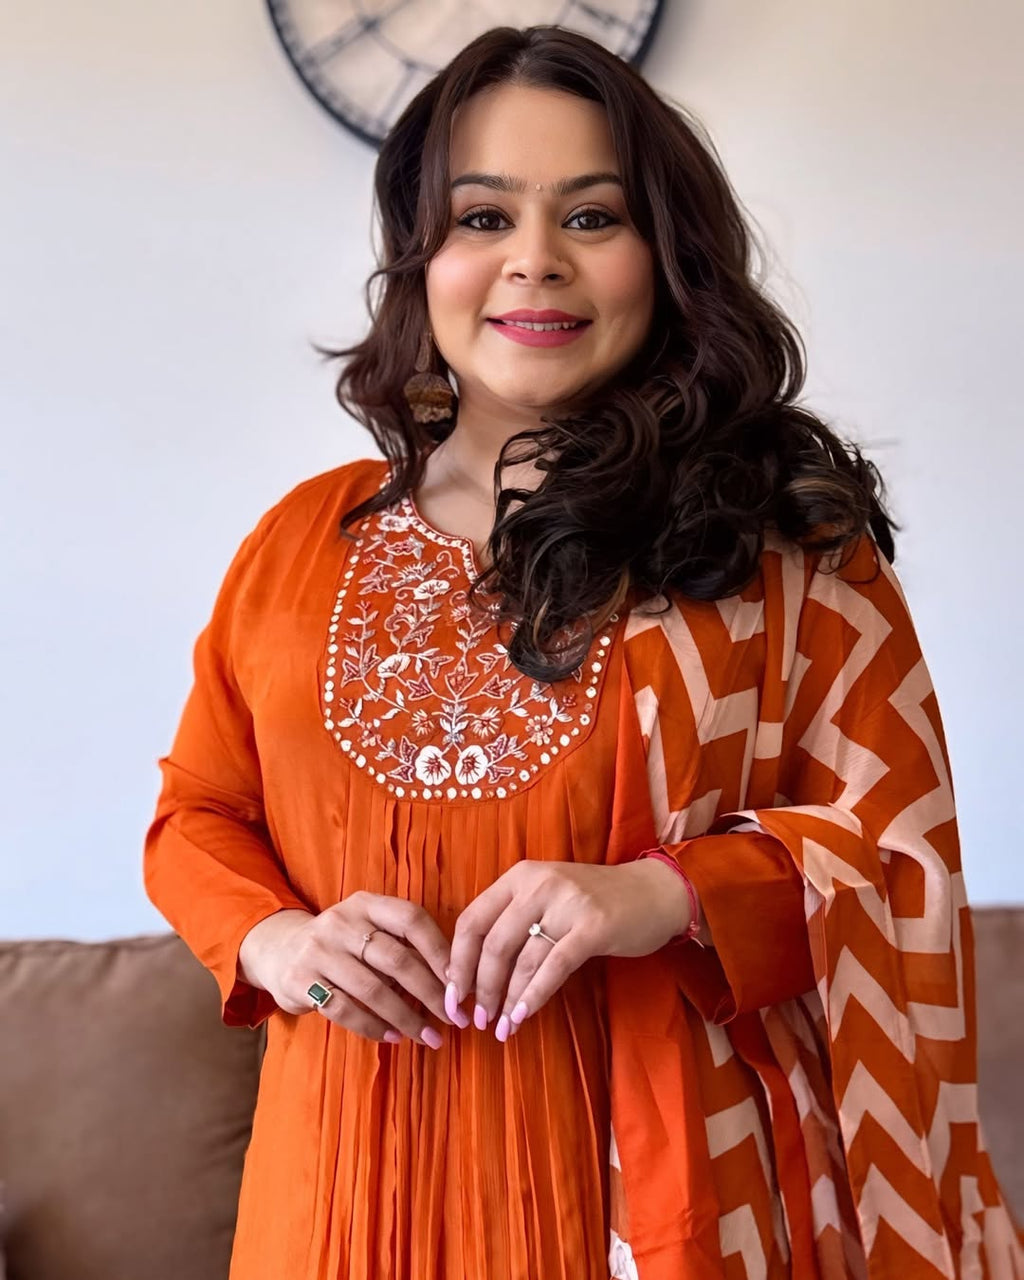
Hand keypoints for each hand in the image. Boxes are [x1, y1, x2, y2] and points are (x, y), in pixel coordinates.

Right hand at [237, 893, 468, 1046]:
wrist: (280, 951)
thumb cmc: (343, 944)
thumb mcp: (367, 927)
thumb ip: (401, 943)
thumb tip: (453, 980)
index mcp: (366, 903)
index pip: (411, 919)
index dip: (439, 951)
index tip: (459, 982)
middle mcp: (341, 922)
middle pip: (396, 959)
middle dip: (430, 993)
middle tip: (453, 1018)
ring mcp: (318, 950)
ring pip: (373, 989)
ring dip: (407, 1018)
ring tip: (429, 1036)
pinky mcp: (301, 981)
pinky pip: (345, 1010)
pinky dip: (373, 1027)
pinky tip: (394, 1037)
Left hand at [444, 859, 690, 1041]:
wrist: (653, 891)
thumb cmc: (593, 901)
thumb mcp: (546, 897)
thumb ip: (512, 921)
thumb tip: (471, 971)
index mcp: (520, 876)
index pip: (472, 919)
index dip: (457, 961)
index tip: (453, 995)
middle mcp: (539, 884)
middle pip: (492, 943)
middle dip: (479, 987)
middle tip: (476, 1019)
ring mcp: (567, 903)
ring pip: (522, 959)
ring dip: (506, 999)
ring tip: (500, 1028)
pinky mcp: (593, 927)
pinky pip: (553, 967)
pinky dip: (534, 996)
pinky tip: (522, 1018)